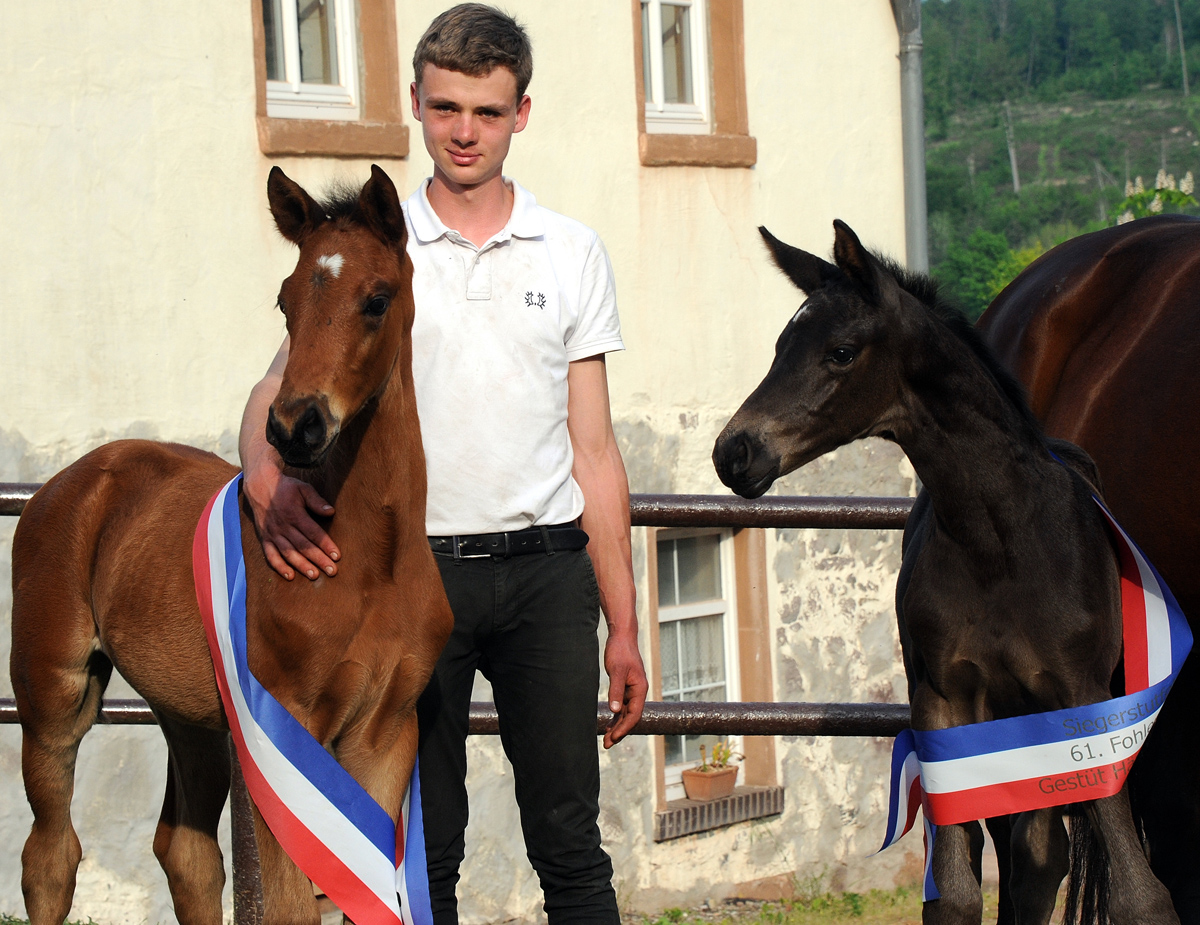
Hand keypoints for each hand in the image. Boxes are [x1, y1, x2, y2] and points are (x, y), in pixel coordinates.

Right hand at [242, 456, 339, 580]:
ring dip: (302, 566)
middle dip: (319, 560)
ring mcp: (272, 533)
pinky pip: (271, 555)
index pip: (313, 533)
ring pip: (288, 553)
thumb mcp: (303, 489)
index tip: (337, 556)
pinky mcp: (265, 538)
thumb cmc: (286, 488)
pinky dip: (279, 566)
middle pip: (303, 546)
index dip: (326, 545)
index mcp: (294, 514)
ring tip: (315, 576)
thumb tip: (331, 512)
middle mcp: (283, 526)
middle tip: (332, 571)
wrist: (260, 485)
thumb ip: (317, 501)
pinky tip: (290, 576)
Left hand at [603, 629, 647, 748]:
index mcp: (640, 688)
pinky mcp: (624, 687)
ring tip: (606, 739)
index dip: (624, 728)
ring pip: (625, 713)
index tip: (613, 738)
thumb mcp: (616, 671)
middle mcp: (637, 692)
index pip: (634, 714)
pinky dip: (615, 716)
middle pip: (630, 717)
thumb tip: (615, 710)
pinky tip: (608, 724)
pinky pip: (621, 706)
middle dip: (619, 731)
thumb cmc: (620, 651)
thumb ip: (616, 690)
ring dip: (616, 726)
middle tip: (606, 744)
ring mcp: (631, 690)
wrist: (621, 637)